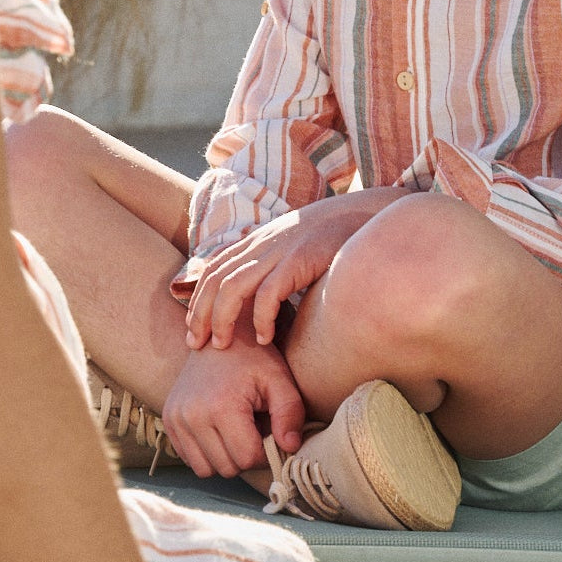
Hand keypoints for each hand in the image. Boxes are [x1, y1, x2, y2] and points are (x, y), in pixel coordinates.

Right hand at [162, 325, 305, 474]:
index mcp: (221, 406)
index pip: (247, 459)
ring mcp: (175, 419)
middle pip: (227, 468)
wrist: (218, 333)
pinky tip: (220, 428)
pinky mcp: (168, 421)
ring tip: (237, 428)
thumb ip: (290, 413)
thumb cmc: (253, 357)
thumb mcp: (279, 378)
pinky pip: (190, 459)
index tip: (270, 430)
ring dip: (226, 457)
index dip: (265, 451)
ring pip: (206, 469)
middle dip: (246, 454)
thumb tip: (291, 447)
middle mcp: (192, 416)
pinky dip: (207, 452)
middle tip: (254, 427)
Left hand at [186, 188, 403, 350]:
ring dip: (222, 319)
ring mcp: (280, 250)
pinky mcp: (300, 259)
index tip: (194, 330)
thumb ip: (273, 265)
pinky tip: (264, 339)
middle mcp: (262, 243)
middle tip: (197, 345)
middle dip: (200, 315)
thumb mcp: (294, 246)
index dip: (197, 299)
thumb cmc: (332, 239)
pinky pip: (268, 292)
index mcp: (258, 240)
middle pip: (215, 279)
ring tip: (223, 346)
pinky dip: (260, 319)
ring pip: (232, 286)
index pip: (212, 268)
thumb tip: (256, 300)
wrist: (367, 215)